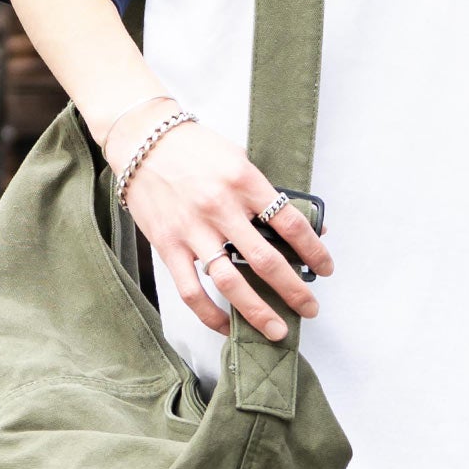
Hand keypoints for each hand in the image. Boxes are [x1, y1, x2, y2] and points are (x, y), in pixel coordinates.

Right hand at [109, 111, 333, 342]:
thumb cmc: (195, 148)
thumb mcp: (239, 159)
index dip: (314, 250)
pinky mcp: (167, 245)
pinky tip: (227, 325)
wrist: (143, 140)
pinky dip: (211, 314)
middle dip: (294, 290)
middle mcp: (220, 207)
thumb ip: (267, 193)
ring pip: (230, 282)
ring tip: (277, 329)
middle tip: (310, 308)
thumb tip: (306, 225)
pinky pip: (191, 291)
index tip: (325, 267)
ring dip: (258, 311)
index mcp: (244, 181)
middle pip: (265, 260)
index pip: (290, 223)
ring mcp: (192, 229)